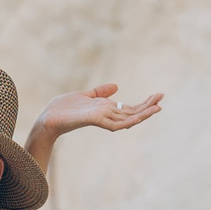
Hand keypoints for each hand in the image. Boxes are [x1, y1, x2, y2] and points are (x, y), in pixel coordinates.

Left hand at [34, 84, 162, 139]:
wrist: (48, 118)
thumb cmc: (63, 109)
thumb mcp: (85, 95)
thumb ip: (100, 92)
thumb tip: (116, 86)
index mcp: (106, 110)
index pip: (129, 108)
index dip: (143, 103)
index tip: (158, 96)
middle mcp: (106, 116)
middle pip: (132, 113)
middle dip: (148, 107)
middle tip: (163, 99)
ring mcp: (101, 119)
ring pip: (127, 119)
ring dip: (142, 114)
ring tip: (157, 108)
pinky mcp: (94, 120)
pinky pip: (113, 123)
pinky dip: (126, 121)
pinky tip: (137, 118)